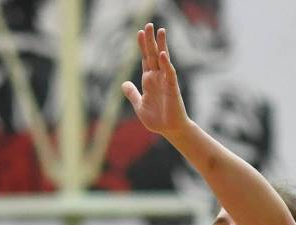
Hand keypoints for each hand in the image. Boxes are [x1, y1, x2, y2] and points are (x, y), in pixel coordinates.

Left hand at [121, 23, 189, 137]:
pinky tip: (163, 54)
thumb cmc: (157, 118)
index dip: (142, 46)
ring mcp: (165, 81)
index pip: (145, 59)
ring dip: (161, 46)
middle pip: (153, 55)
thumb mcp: (139, 105)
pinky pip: (169, 74)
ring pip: (163, 59)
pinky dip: (166, 64)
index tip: (139, 32)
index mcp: (149, 80)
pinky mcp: (172, 88)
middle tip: (148, 25)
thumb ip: (132, 93)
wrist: (169, 129)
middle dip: (150, 40)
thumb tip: (123, 84)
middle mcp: (157, 77)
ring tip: (160, 31)